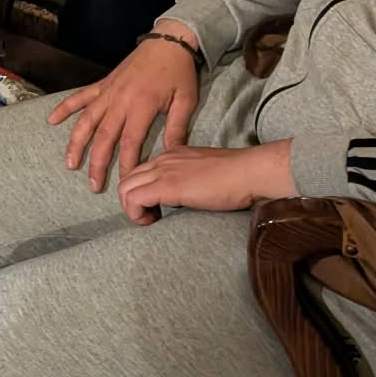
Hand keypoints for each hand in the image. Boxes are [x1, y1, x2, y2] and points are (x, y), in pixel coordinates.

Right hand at [46, 31, 198, 192]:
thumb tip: (172, 156)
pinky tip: (52, 120)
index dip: (125, 166)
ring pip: (86, 121)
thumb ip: (178, 129)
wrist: (167, 42)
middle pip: (104, 137)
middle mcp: (120, 101)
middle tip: (93, 185)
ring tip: (70, 163)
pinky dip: (65, 108)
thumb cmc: (179, 73)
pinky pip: (80, 97)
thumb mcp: (186, 101)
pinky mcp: (102, 84)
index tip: (123, 185)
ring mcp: (108, 92)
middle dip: (97, 163)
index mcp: (142, 107)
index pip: (130, 143)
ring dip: (77, 143)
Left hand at [116, 142, 294, 225]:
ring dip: (132, 209)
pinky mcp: (167, 186)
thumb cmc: (237, 177)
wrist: (250, 172)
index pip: (140, 172)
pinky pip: (134, 199)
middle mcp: (163, 159)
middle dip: (131, 202)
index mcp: (171, 155)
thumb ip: (190, 180)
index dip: (142, 193)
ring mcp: (163, 171)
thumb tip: (184, 196)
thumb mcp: (205, 173)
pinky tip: (153, 221)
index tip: (156, 208)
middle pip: (127, 180)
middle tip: (151, 217)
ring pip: (125, 189)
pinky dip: (136, 214)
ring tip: (152, 221)